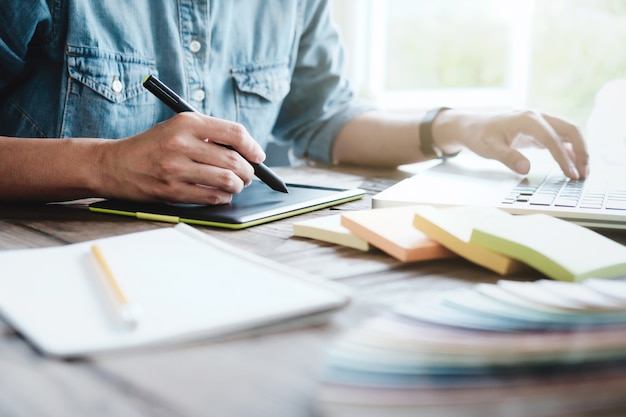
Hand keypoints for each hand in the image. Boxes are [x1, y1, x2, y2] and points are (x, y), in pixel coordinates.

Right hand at [95, 112, 265, 203]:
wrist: (114, 164)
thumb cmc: (153, 146)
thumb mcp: (178, 128)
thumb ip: (210, 135)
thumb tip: (249, 152)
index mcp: (187, 122)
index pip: (234, 132)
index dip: (252, 146)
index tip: (259, 156)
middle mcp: (181, 143)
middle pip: (234, 159)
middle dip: (248, 171)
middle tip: (249, 176)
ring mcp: (175, 168)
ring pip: (226, 180)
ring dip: (238, 186)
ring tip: (236, 185)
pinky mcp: (171, 190)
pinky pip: (211, 197)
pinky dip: (223, 197)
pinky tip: (222, 194)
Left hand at [434, 110, 589, 178]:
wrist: (471, 126)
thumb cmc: (479, 135)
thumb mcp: (489, 148)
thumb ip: (508, 157)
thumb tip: (526, 169)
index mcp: (528, 119)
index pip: (552, 139)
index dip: (563, 158)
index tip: (571, 174)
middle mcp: (538, 117)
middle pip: (570, 130)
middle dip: (581, 150)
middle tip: (584, 172)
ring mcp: (540, 122)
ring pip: (568, 133)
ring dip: (578, 150)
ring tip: (582, 171)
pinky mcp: (538, 130)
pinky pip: (559, 138)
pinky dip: (568, 150)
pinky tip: (572, 164)